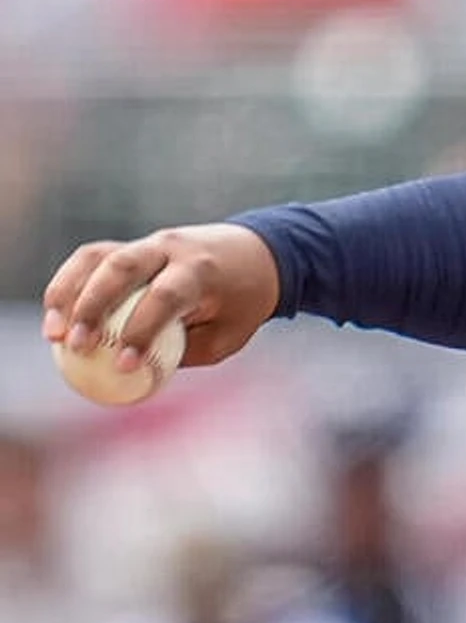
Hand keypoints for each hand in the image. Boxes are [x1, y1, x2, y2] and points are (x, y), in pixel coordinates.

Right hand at [42, 225, 281, 370]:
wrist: (254, 255)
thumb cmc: (240, 305)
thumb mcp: (228, 334)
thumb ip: (185, 352)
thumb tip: (137, 379)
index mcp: (202, 270)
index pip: (165, 296)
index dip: (141, 330)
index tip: (123, 365)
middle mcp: (172, 249)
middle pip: (123, 268)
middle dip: (93, 307)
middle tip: (76, 348)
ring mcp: (148, 243)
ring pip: (98, 258)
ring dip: (69, 294)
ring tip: (54, 336)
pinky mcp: (130, 245)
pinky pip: (91, 260)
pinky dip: (68, 285)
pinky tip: (56, 317)